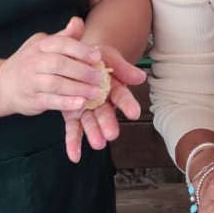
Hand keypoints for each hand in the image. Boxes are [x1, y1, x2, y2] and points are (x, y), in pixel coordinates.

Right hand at [0, 17, 103, 118]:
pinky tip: (81, 103)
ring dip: (78, 88)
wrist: (3, 84)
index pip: (61, 44)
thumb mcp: (44, 45)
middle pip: (59, 64)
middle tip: (100, 77)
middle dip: (82, 71)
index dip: (80, 49)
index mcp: (39, 45)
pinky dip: (66, 103)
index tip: (97, 56)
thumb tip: (78, 21)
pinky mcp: (31, 99)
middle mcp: (33, 62)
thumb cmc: (31, 62)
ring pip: (55, 84)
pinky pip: (50, 101)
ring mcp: (31, 81)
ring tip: (96, 91)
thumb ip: (64, 37)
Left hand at [60, 46, 146, 163]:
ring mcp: (87, 110)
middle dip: (109, 124)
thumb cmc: (97, 57)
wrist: (78, 57)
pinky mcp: (72, 115)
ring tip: (98, 144)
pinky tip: (74, 156)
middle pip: (106, 114)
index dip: (128, 105)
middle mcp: (102, 102)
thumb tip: (141, 77)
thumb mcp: (110, 56)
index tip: (134, 113)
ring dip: (94, 134)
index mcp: (114, 88)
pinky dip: (73, 143)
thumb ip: (124, 68)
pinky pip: (73, 129)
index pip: (122, 97)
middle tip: (112, 134)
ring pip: (90, 124)